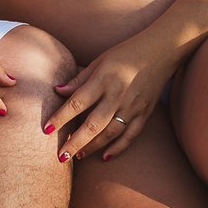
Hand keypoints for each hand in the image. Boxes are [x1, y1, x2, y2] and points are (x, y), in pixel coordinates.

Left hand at [44, 37, 174, 162]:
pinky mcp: (145, 113)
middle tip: (61, 156)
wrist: (161, 51)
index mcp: (104, 79)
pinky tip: (105, 156)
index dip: (61, 117)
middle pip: (93, 124)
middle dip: (75, 142)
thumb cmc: (126, 53)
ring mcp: (133, 106)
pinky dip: (118, 148)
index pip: (77, 102)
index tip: (46, 130)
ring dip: (93, 146)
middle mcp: (118, 94)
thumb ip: (80, 78)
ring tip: (78, 156)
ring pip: (111, 133)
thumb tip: (58, 91)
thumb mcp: (100, 60)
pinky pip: (131, 135)